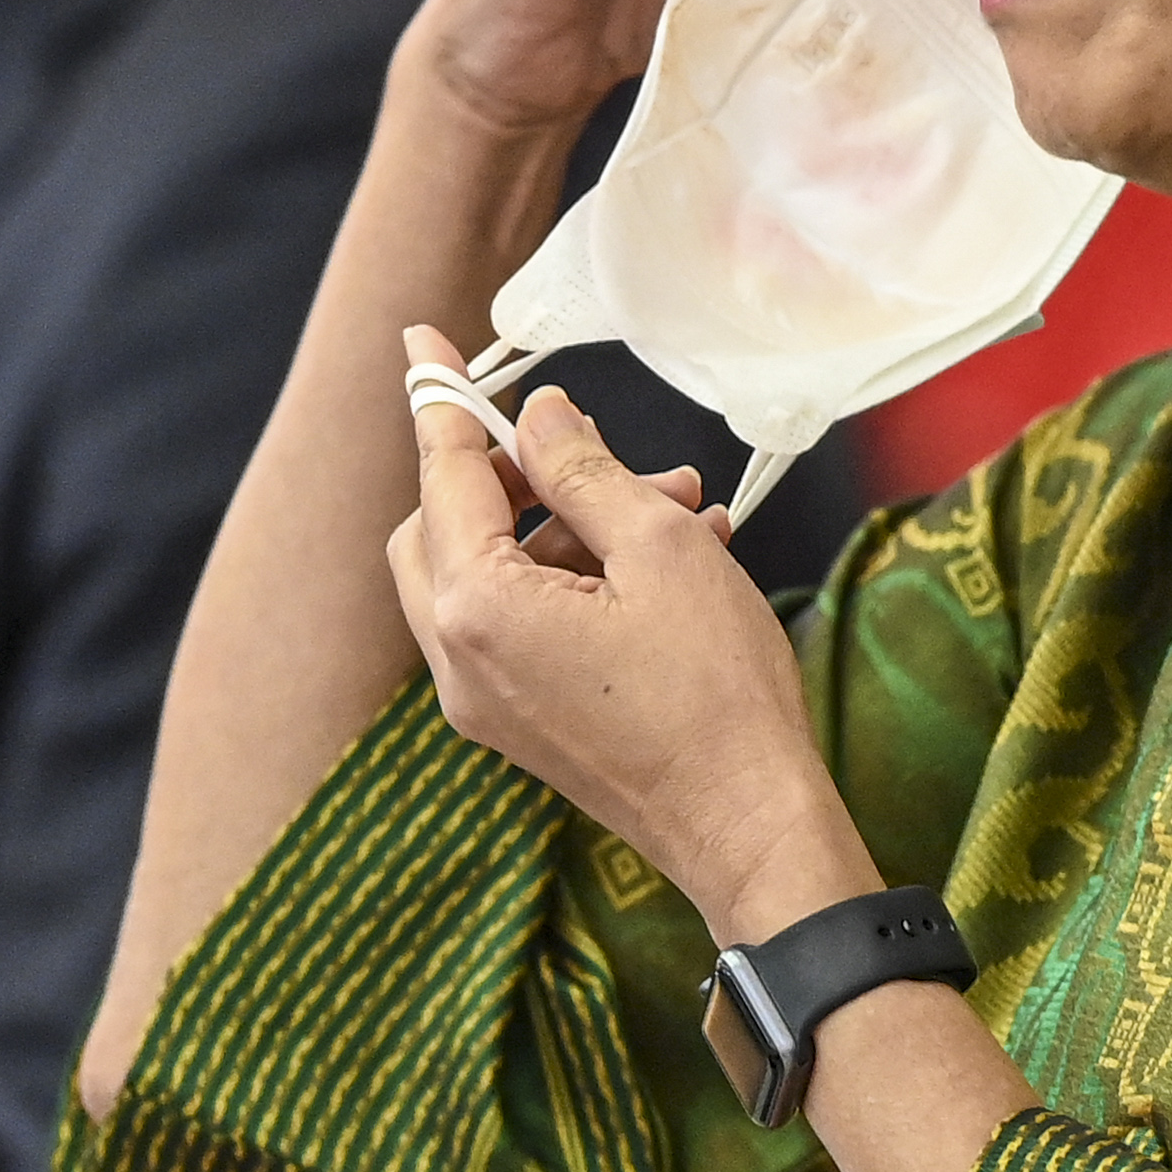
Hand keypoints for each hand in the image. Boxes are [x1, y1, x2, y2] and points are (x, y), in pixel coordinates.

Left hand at [387, 327, 874, 940]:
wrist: (750, 829)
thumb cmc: (716, 693)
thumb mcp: (659, 549)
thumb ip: (583, 470)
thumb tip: (539, 417)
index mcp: (478, 608)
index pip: (443, 474)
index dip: (441, 399)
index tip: (421, 342)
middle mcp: (459, 660)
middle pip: (442, 527)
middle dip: (511, 474)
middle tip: (588, 448)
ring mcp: (485, 702)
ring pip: (488, 575)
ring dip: (566, 527)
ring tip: (677, 502)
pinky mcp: (521, 725)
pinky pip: (519, 625)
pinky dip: (573, 579)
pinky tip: (671, 556)